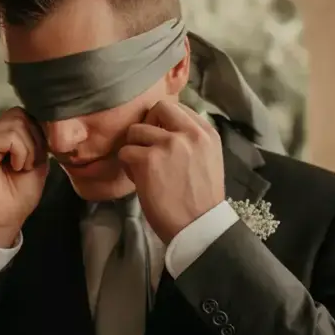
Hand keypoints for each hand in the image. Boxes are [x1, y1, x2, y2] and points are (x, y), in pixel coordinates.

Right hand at [0, 107, 48, 247]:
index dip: (37, 133)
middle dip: (34, 139)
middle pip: (19, 114)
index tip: (35, 159)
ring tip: (20, 167)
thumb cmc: (18, 195)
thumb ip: (37, 136)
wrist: (4, 220)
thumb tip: (45, 117)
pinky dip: (21, 152)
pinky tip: (15, 167)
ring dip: (28, 148)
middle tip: (28, 164)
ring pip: (16, 122)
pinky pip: (9, 135)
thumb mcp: (36, 159)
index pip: (22, 114)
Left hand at [117, 101, 224, 241]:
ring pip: (136, 130)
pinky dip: (127, 166)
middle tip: (146, 146)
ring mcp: (168, 144)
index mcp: (207, 133)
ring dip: (134, 148)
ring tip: (142, 167)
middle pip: (158, 108)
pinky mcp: (148, 160)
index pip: (179, 108)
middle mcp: (189, 133)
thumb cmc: (201, 200)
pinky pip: (125, 152)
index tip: (160, 138)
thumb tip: (167, 128)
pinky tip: (138, 180)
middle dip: (148, 125)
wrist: (198, 227)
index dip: (164, 121)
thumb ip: (192, 141)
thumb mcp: (208, 159)